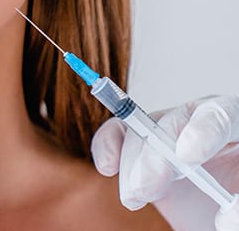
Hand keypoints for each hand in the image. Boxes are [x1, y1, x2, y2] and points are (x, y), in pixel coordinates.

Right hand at [91, 95, 238, 229]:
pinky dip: (107, 146)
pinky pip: (119, 133)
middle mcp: (202, 127)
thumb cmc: (237, 203)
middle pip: (174, 122)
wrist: (219, 217)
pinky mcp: (145, 150)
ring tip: (137, 196)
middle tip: (147, 185)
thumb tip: (226, 218)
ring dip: (133, 164)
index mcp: (237, 130)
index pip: (222, 115)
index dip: (204, 130)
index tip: (188, 157)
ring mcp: (171, 136)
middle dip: (156, 153)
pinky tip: (108, 167)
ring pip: (142, 132)